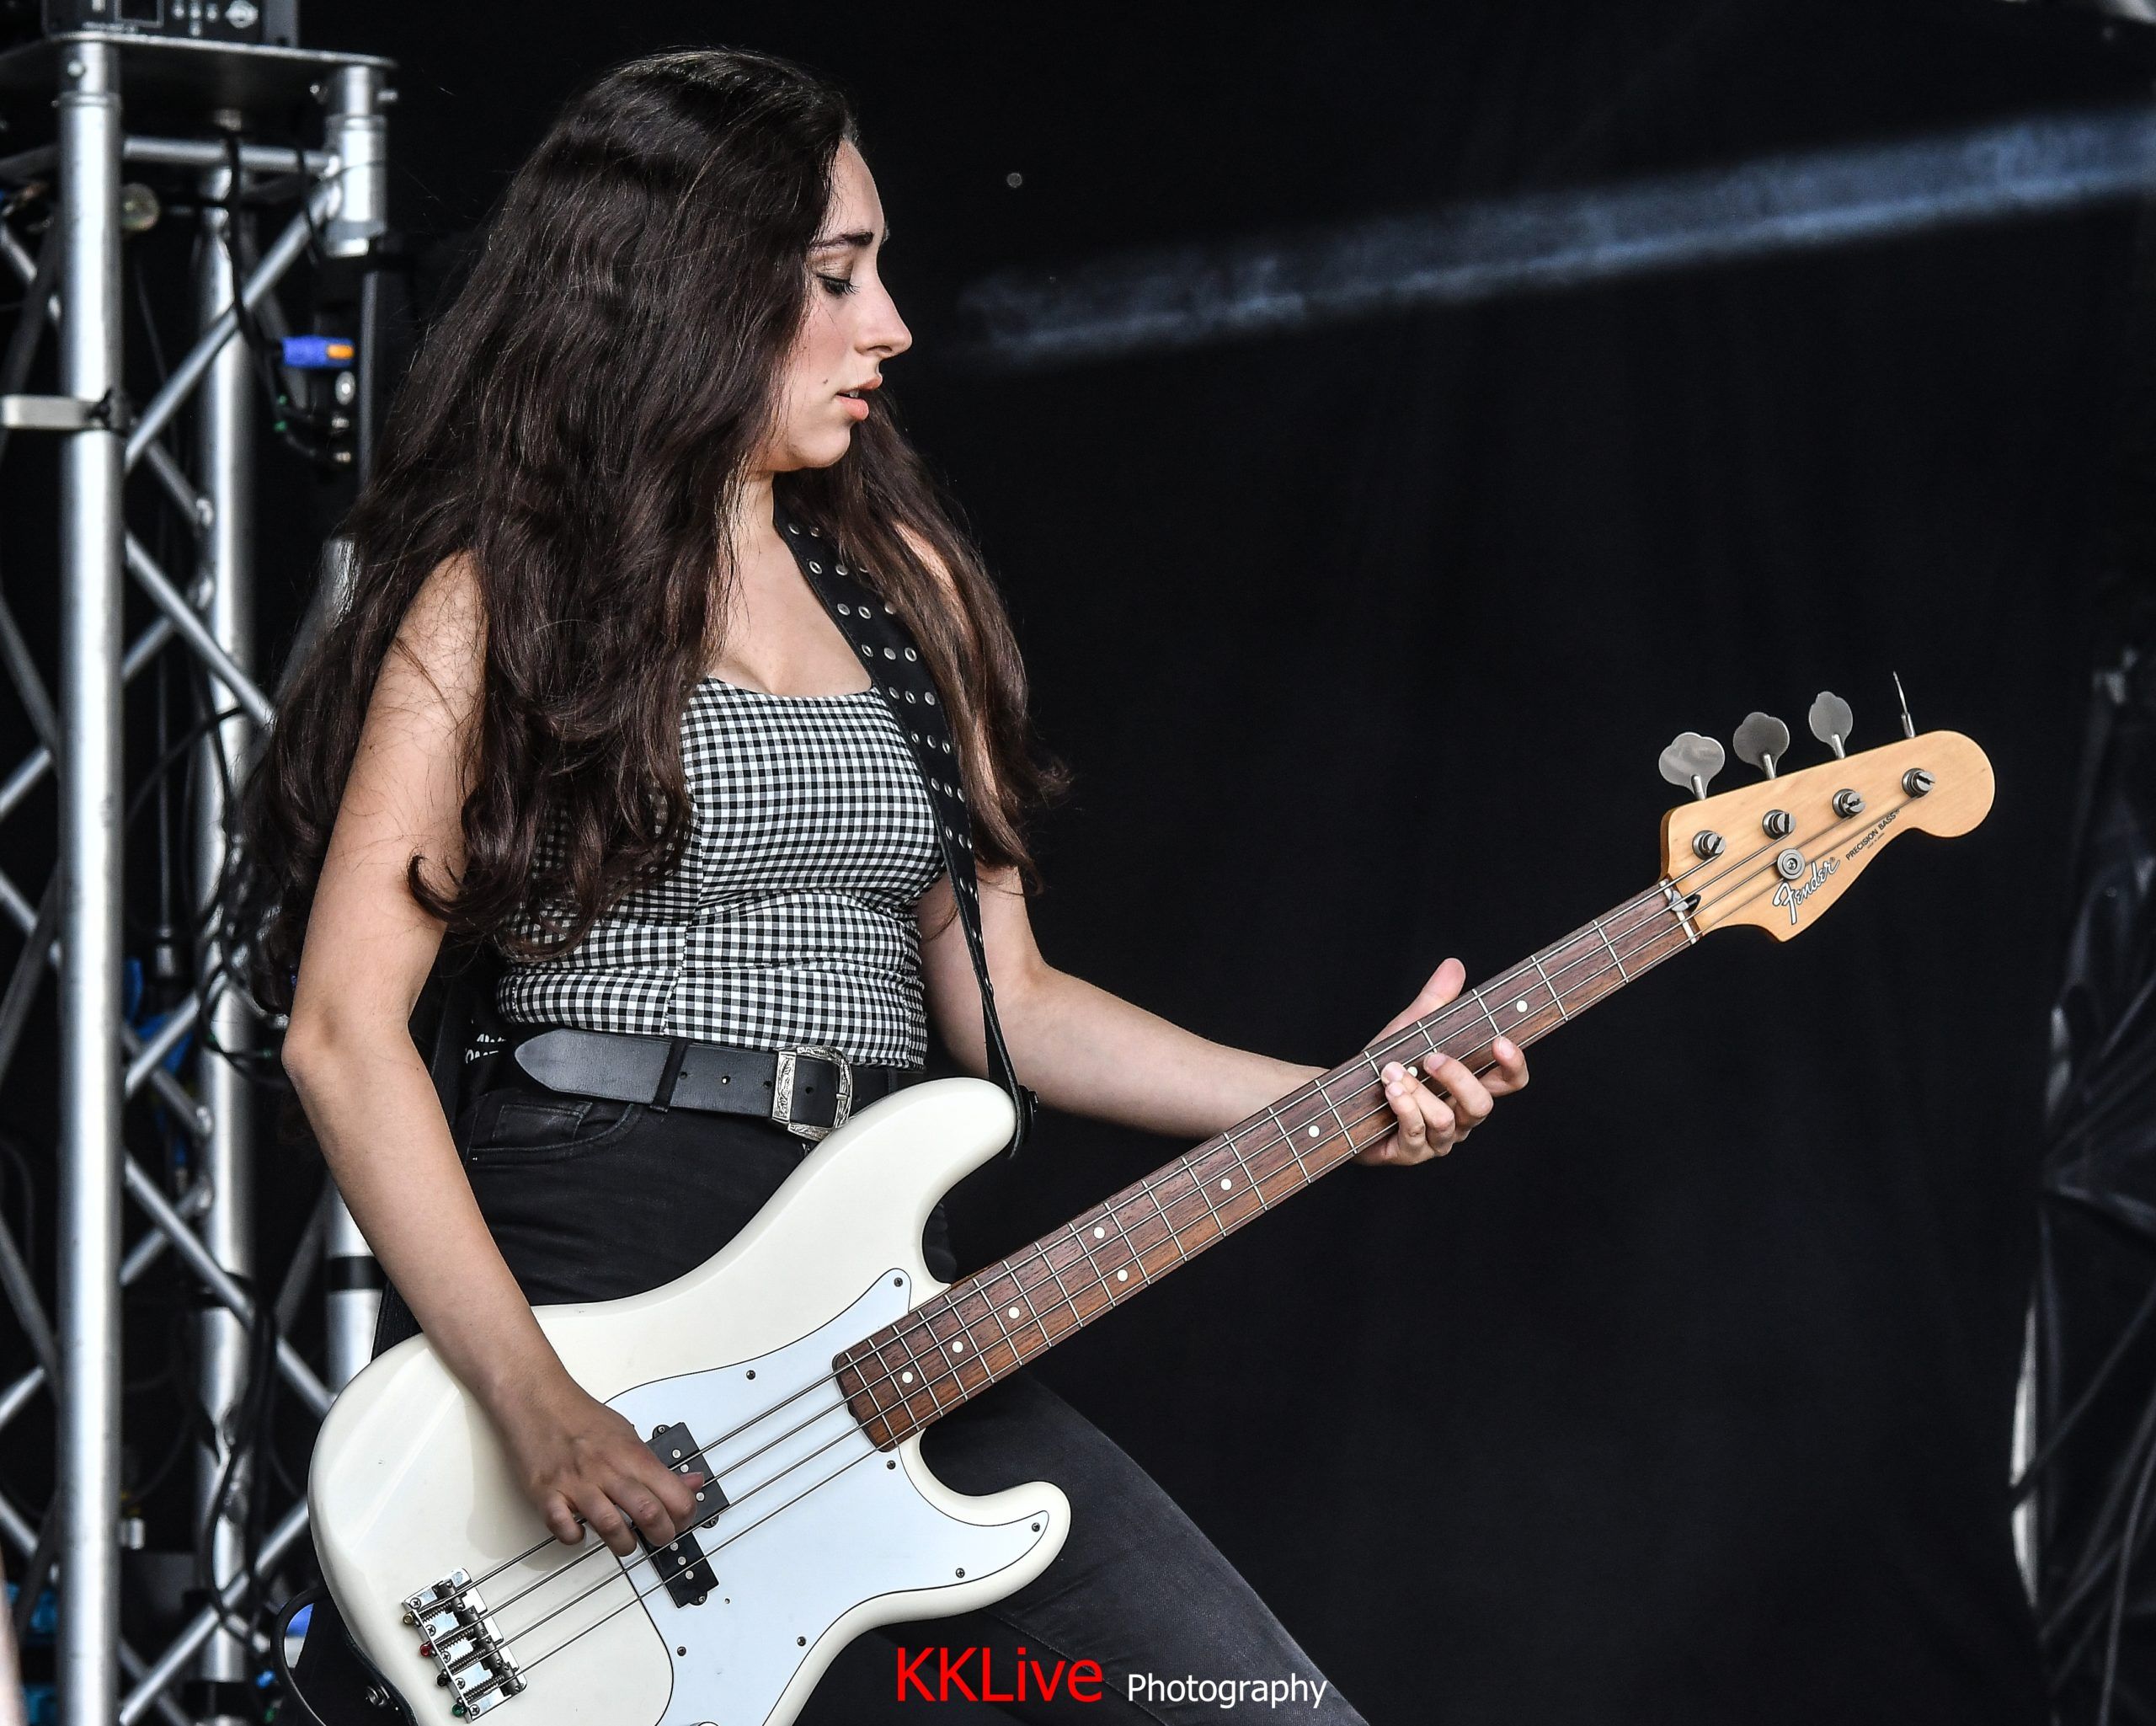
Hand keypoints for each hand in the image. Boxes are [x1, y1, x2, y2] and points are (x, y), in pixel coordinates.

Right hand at [487, 1369, 708, 1554]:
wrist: (538, 1400)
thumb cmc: (581, 1417)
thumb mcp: (629, 1434)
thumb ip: (657, 1464)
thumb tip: (691, 1482)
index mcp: (632, 1455)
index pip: (673, 1494)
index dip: (685, 1514)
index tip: (682, 1520)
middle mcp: (607, 1470)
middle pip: (648, 1512)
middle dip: (662, 1535)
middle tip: (660, 1537)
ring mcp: (577, 1483)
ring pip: (610, 1526)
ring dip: (623, 1544)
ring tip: (625, 1543)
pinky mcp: (547, 1493)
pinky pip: (563, 1527)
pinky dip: (574, 1537)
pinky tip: (580, 1532)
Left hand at [1353, 956, 1529, 1166]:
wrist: (1343, 1097)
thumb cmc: (1386, 1065)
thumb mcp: (1412, 1030)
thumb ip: (1435, 1001)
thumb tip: (1454, 966)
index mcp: (1469, 1088)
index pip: (1509, 1081)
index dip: (1513, 1064)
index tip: (1500, 1041)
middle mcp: (1461, 1118)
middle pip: (1482, 1105)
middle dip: (1458, 1079)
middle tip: (1431, 1057)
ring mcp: (1437, 1140)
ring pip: (1447, 1122)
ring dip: (1418, 1092)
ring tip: (1392, 1073)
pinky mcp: (1410, 1153)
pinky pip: (1417, 1135)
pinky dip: (1404, 1109)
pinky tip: (1390, 1090)